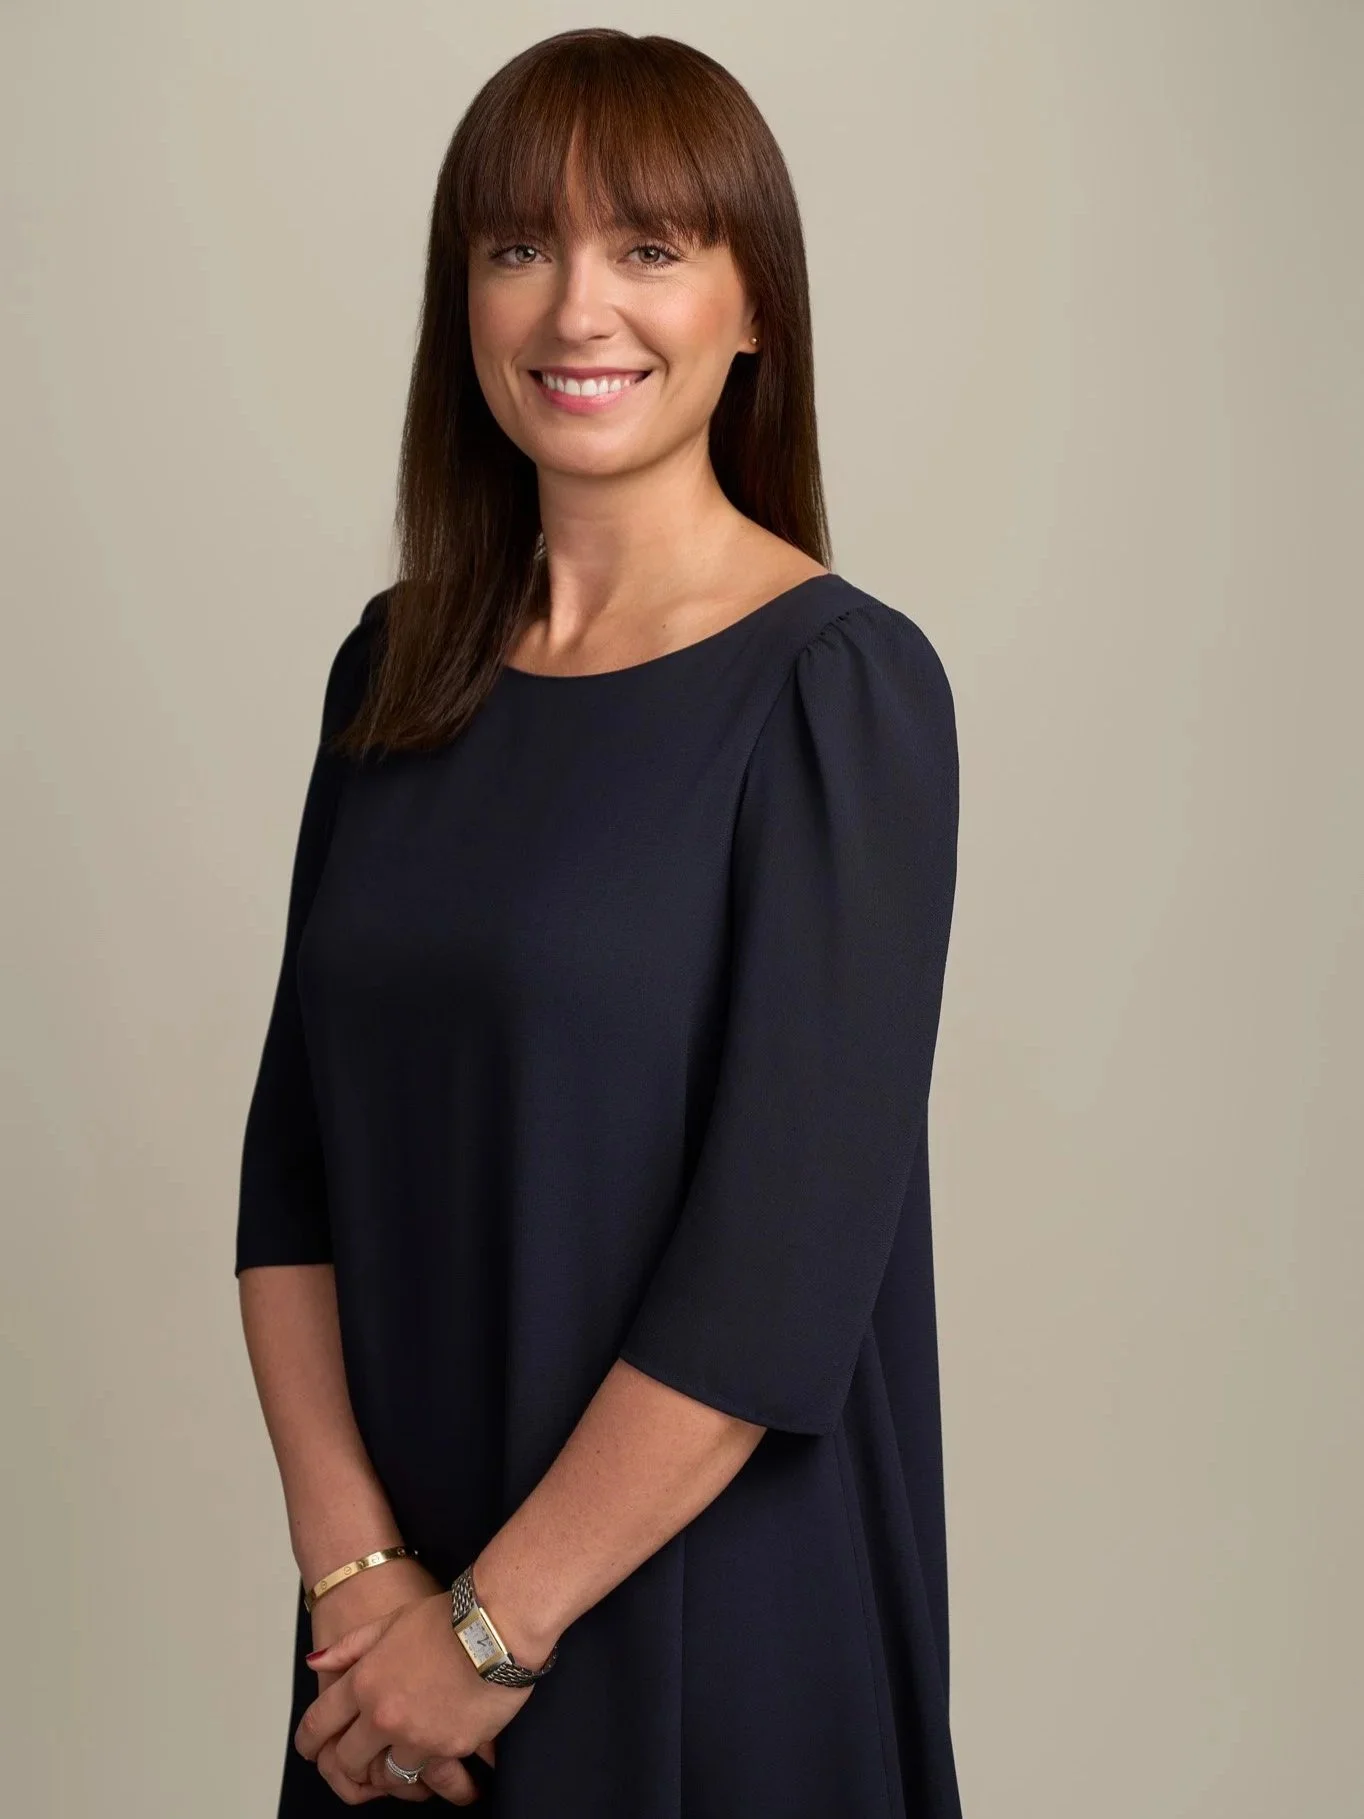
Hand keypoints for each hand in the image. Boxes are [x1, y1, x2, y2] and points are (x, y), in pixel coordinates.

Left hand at [304, 1556, 447, 1803]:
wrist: (498, 1627)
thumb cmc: (448, 1618)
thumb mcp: (392, 1621)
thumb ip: (350, 1647)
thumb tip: (315, 1664)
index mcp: (364, 1681)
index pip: (319, 1723)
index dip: (309, 1741)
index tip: (311, 1749)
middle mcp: (383, 1715)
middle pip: (348, 1760)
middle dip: (350, 1763)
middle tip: (359, 1761)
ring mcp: (415, 1736)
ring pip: (389, 1774)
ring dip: (394, 1766)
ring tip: (406, 1755)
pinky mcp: (448, 1750)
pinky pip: (430, 1773)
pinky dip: (432, 1766)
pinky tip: (440, 1753)